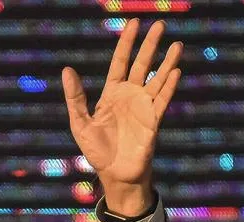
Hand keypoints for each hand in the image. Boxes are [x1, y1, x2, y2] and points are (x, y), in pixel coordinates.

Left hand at [61, 19, 181, 215]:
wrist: (115, 174)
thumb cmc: (97, 151)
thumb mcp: (80, 123)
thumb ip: (75, 97)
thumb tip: (67, 70)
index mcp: (111, 94)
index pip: (120, 62)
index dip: (126, 43)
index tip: (134, 23)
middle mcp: (130, 96)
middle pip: (141, 65)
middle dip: (150, 45)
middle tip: (159, 25)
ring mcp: (143, 108)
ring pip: (157, 79)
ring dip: (166, 63)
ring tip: (176, 45)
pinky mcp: (153, 121)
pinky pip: (162, 100)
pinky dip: (169, 86)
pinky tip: (175, 72)